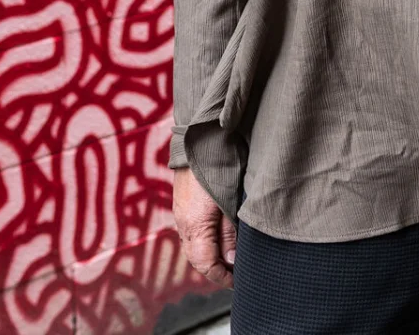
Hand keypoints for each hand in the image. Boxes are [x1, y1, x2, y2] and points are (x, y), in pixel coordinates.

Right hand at [173, 167, 236, 285]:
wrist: (200, 137)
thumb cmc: (219, 166)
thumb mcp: (231, 202)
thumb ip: (229, 233)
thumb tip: (231, 261)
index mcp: (195, 225)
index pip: (205, 265)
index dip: (222, 277)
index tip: (237, 281)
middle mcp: (183, 223)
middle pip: (197, 258)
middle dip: (216, 269)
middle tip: (237, 274)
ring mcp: (181, 213)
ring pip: (193, 246)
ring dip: (210, 255)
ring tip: (230, 258)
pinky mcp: (182, 205)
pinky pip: (191, 233)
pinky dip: (205, 242)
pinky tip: (219, 238)